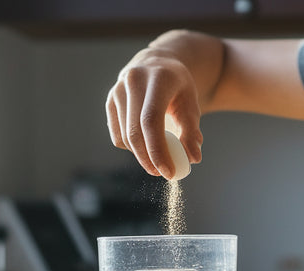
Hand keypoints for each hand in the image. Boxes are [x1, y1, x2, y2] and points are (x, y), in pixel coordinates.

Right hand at [105, 46, 202, 178]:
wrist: (157, 65)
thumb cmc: (178, 87)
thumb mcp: (191, 103)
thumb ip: (192, 130)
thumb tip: (193, 158)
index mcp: (158, 78)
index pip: (151, 121)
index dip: (158, 150)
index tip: (168, 172)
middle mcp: (133, 80)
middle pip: (134, 131)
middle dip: (149, 159)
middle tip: (163, 173)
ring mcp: (117, 90)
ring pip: (124, 137)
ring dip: (141, 155)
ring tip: (158, 159)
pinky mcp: (109, 101)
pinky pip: (117, 135)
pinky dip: (132, 147)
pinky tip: (146, 144)